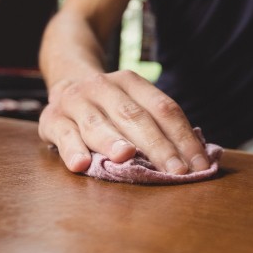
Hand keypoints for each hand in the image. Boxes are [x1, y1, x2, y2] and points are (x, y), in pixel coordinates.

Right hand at [38, 71, 210, 174]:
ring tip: (127, 157)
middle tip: (175, 171)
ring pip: (97, 123)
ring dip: (112, 141)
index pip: (164, 109)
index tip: (200, 165)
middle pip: (135, 117)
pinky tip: (81, 165)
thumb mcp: (133, 103)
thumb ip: (159, 126)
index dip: (184, 138)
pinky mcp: (51, 119)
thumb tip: (199, 158)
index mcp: (131, 82)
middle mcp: (103, 86)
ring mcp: (75, 101)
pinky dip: (72, 150)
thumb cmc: (110, 106)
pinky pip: (63, 136)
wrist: (65, 82)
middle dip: (158, 146)